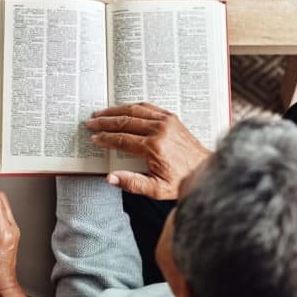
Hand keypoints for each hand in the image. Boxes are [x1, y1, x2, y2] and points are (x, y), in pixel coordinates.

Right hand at [85, 102, 211, 199]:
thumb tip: (110, 178)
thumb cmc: (181, 181)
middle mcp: (159, 129)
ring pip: (135, 110)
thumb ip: (132, 183)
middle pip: (125, 121)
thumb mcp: (156, 189)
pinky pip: (148, 107)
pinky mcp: (172, 118)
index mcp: (154, 146)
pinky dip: (132, 106)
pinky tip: (123, 109)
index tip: (94, 138)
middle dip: (105, 121)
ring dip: (116, 111)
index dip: (106, 139)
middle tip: (91, 122)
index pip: (122, 139)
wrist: (205, 171)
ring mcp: (166, 121)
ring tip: (101, 113)